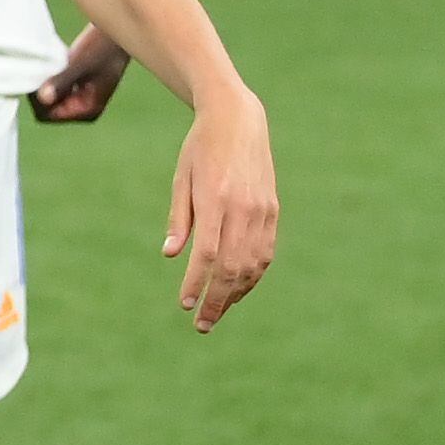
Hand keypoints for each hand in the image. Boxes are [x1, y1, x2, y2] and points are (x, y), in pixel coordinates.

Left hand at [30, 24, 131, 124]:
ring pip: (47, 98)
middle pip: (46, 109)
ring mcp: (79, 99)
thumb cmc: (102, 47)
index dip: (36, 100)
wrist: (115, 32)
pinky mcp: (74, 88)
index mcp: (87, 111)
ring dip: (43, 83)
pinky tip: (53, 63)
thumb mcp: (80, 64)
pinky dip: (48, 78)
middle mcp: (83, 110)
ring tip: (49, 65)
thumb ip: (62, 81)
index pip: (48, 115)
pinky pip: (52, 88)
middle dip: (39, 92)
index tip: (34, 77)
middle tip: (40, 69)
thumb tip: (44, 99)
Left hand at [163, 88, 276, 330]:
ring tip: (217, 313)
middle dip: (217, 299)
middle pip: (232, 266)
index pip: (207, 254)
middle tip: (200, 324)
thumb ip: (180, 218)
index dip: (197, 282)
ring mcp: (262, 211)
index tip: (185, 304)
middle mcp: (243, 208)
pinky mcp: (272, 211)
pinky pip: (265, 252)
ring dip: (236, 293)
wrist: (238, 120)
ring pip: (253, 264)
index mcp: (216, 199)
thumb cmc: (200, 149)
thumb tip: (171, 255)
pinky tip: (238, 290)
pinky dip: (253, 276)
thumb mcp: (181, 178)